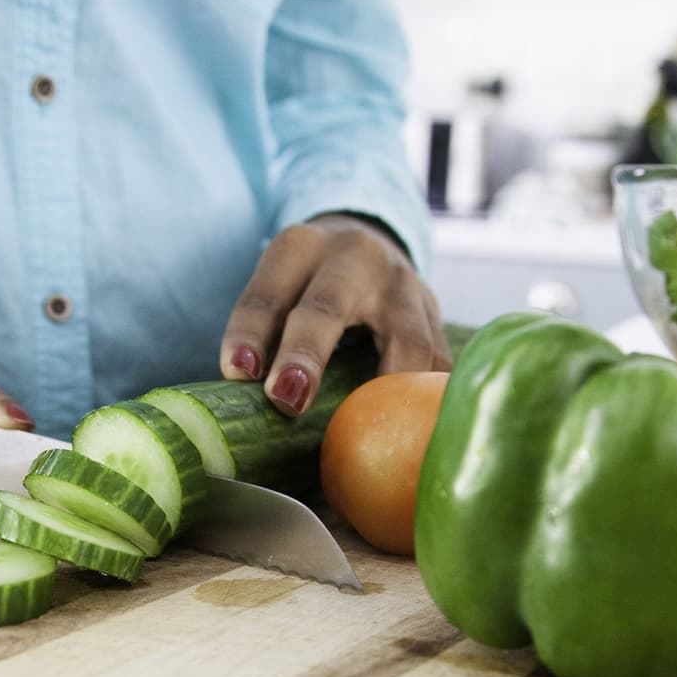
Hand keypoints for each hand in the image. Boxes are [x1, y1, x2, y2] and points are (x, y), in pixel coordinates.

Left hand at [219, 213, 450, 415]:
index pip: (268, 292)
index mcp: (300, 247)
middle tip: (286, 401)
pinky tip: (412, 431)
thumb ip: (265, 334)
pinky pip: (438, 364)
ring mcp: (404, 285)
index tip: (238, 372)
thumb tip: (245, 393)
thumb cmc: (306, 284)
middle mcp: (355, 256)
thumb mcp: (279, 288)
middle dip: (306, 354)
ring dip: (385, 389)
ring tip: (365, 431)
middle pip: (328, 305)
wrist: (367, 245)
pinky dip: (425, 401)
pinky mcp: (436, 317)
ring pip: (407, 339)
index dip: (250, 332)